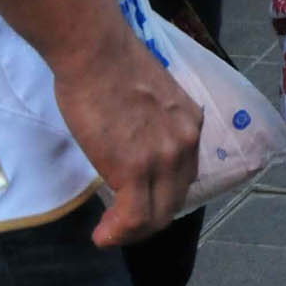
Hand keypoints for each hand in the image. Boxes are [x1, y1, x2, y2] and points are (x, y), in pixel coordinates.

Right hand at [52, 33, 202, 246]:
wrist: (95, 51)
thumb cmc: (109, 64)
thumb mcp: (150, 97)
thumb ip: (153, 124)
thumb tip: (135, 143)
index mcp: (190, 122)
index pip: (183, 174)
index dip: (160, 194)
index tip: (137, 201)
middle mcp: (186, 142)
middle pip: (174, 199)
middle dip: (148, 218)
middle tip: (120, 225)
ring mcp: (163, 157)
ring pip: (157, 214)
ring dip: (132, 231)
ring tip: (109, 233)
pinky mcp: (135, 168)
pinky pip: (134, 217)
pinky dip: (118, 233)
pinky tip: (102, 235)